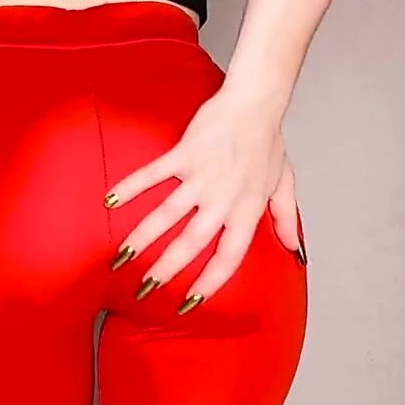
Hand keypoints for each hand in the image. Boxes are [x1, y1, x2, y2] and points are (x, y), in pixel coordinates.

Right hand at [105, 88, 303, 313]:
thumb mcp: (284, 183)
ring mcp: (203, 175)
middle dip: (166, 269)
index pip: (229, 256)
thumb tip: (294, 249)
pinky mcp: (185, 152)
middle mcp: (225, 197)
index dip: (209, 282)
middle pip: (192, 242)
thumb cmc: (268, 142)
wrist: (255, 102)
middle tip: (144, 289)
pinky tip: (111, 201)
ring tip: (122, 259)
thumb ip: (287, 218)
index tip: (188, 303)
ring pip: (168, 214)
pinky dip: (131, 187)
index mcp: (249, 209)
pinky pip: (153, 174)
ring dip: (142, 238)